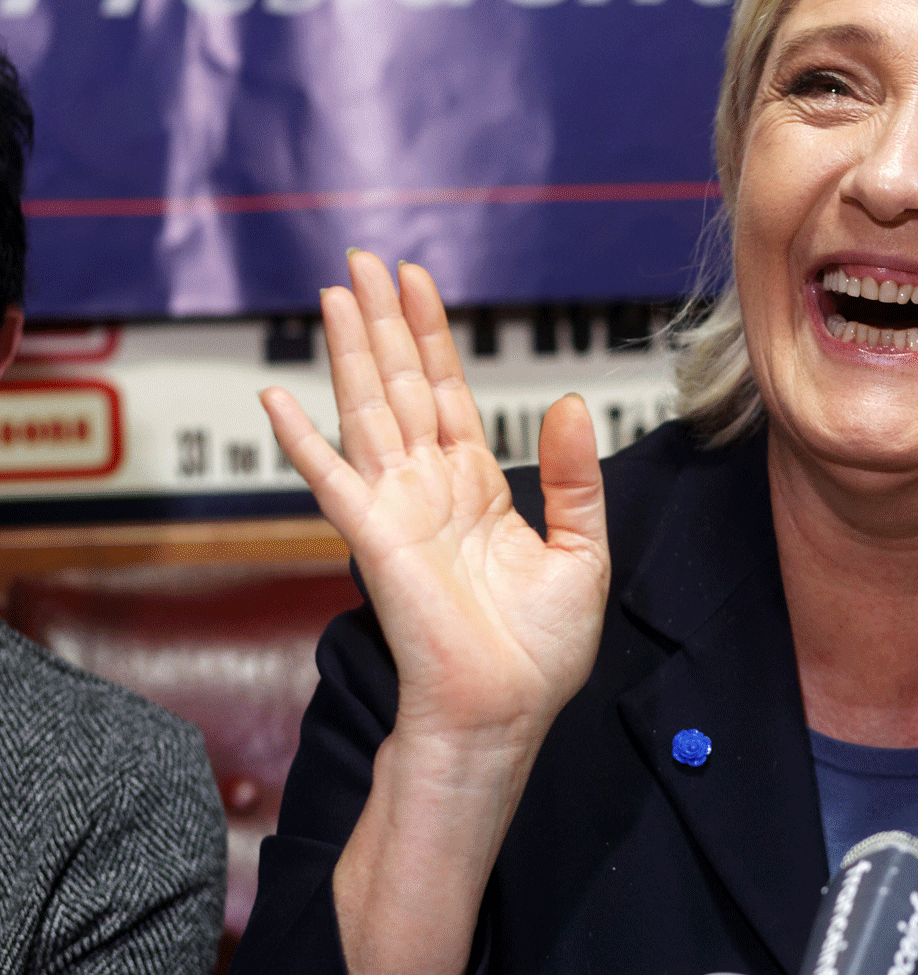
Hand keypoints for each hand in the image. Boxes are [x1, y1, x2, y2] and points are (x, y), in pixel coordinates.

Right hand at [261, 252, 610, 749]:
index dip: (433, 337)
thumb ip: (575, 476)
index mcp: (476, 490)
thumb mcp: (583, 550)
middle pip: (402, 387)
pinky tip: (278, 398)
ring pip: (368, 412)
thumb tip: (569, 402)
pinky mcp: (375, 540)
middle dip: (385, 323)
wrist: (505, 714)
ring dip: (350, 352)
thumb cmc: (538, 652)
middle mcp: (430, 490)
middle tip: (364, 261)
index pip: (449, 395)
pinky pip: (331, 480)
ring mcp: (397, 511)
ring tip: (335, 292)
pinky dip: (302, 439)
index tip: (418, 282)